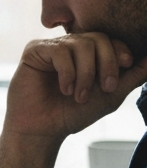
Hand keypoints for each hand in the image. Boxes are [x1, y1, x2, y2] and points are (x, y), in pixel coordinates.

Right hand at [4, 34, 146, 140]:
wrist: (43, 129)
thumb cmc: (73, 113)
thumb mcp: (111, 94)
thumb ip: (133, 75)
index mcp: (87, 54)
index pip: (110, 40)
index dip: (120, 51)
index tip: (126, 66)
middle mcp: (69, 46)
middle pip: (98, 38)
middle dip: (107, 63)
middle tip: (104, 88)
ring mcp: (52, 47)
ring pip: (81, 44)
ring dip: (86, 73)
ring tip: (79, 95)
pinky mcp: (34, 50)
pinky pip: (59, 50)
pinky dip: (67, 72)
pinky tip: (64, 89)